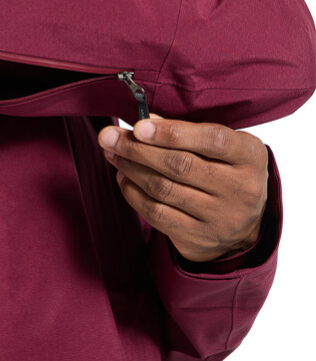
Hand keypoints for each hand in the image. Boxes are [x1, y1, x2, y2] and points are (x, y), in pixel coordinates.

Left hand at [98, 115, 268, 262]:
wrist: (241, 224)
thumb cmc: (223, 170)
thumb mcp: (217, 146)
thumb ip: (185, 131)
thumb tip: (144, 122)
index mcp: (250, 156)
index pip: (211, 140)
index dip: (171, 132)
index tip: (138, 126)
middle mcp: (242, 189)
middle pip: (180, 165)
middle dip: (138, 148)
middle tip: (109, 137)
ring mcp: (222, 218)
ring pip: (164, 189)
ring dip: (131, 168)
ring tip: (113, 154)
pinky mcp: (200, 239)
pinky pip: (157, 213)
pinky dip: (133, 193)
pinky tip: (123, 177)